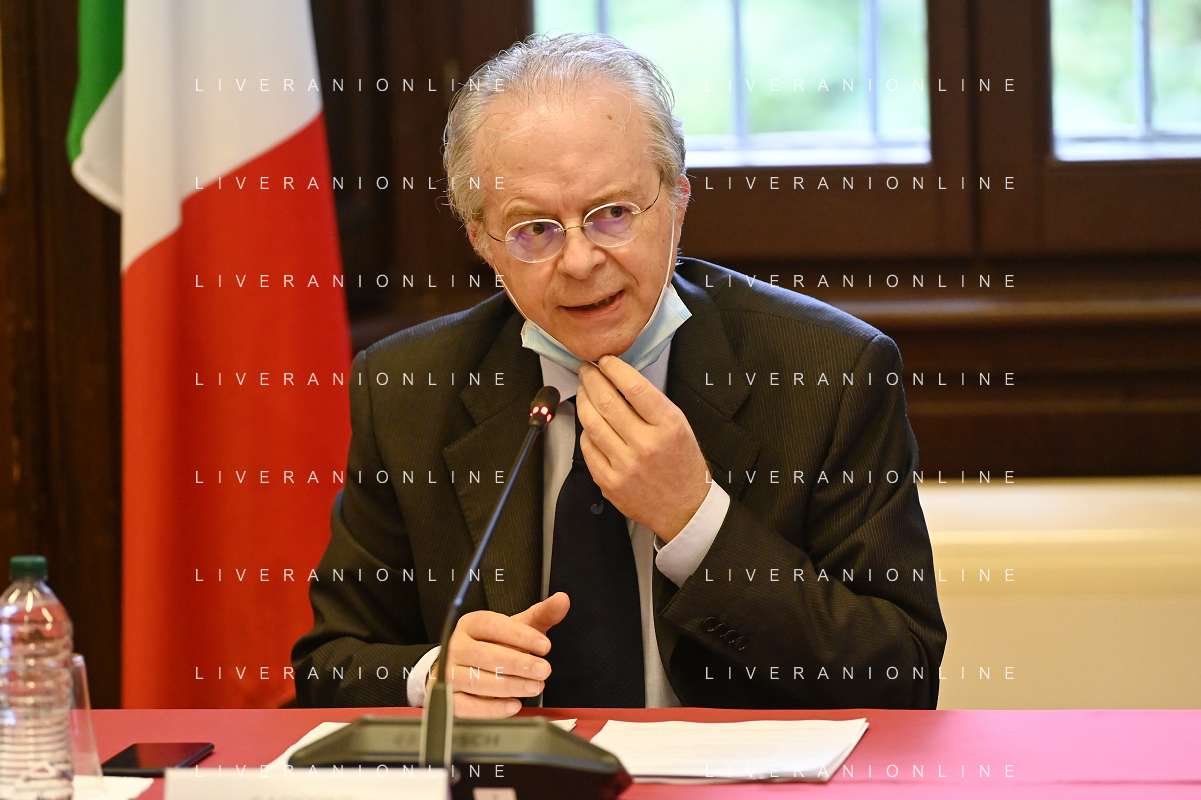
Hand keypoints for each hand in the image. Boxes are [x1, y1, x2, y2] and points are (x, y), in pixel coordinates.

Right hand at [428, 592, 568, 717]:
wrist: (463, 666)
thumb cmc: (493, 644)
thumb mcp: (516, 627)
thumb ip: (541, 614)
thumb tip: (562, 600)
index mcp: (471, 624)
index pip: (492, 625)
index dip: (519, 635)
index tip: (544, 645)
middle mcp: (457, 646)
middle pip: (484, 655)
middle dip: (518, 664)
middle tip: (544, 670)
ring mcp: (449, 673)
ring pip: (476, 681)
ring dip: (509, 686)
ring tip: (535, 687)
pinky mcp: (451, 699)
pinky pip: (467, 706)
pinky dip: (492, 708)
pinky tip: (514, 705)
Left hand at [575, 355, 709, 541]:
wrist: (684, 509)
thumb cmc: (683, 464)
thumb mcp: (681, 426)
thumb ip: (654, 403)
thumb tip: (621, 379)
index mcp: (667, 427)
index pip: (634, 387)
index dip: (614, 368)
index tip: (605, 361)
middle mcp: (645, 445)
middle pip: (607, 401)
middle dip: (591, 379)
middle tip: (586, 370)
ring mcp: (625, 465)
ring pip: (592, 423)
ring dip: (583, 401)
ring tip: (583, 391)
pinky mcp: (609, 482)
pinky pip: (588, 448)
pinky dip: (586, 430)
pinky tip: (589, 422)